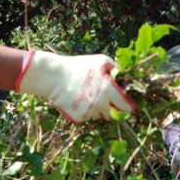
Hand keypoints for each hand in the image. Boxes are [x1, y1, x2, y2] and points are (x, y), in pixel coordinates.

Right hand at [15, 50, 135, 122]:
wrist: (52, 76)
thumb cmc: (78, 66)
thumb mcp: (100, 61)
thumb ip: (117, 70)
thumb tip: (127, 78)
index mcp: (109, 90)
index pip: (126, 107)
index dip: (127, 106)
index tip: (126, 106)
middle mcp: (101, 103)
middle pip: (113, 114)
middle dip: (112, 108)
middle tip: (105, 99)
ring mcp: (89, 112)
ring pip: (101, 116)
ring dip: (99, 110)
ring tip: (89, 96)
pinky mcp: (79, 117)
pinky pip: (89, 118)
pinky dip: (87, 111)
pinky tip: (80, 101)